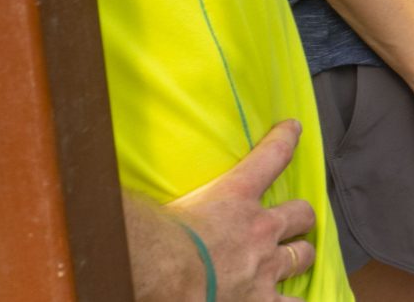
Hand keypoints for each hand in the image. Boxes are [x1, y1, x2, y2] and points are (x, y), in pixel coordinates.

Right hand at [164, 121, 317, 298]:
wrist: (164, 277)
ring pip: (301, 256)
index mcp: (236, 196)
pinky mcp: (261, 301)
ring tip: (296, 261)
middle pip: (301, 214)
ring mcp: (265, 268)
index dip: (285, 138)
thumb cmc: (154, 241)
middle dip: (301, 217)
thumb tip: (112, 176)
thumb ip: (158, 194)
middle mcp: (260, 229)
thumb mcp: (161, 205)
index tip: (293, 128)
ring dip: (299, 257)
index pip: (271, 156)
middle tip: (297, 221)